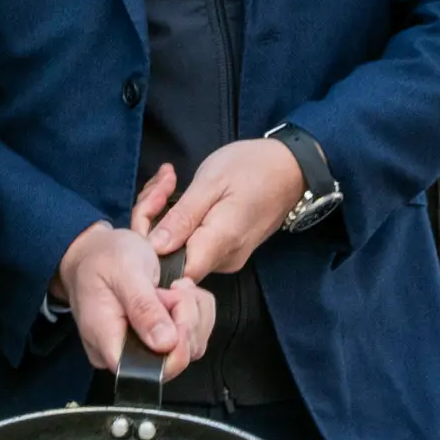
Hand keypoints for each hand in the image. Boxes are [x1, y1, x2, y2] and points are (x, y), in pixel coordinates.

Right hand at [54, 218, 215, 378]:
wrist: (99, 250)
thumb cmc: (104, 258)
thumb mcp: (125, 272)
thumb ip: (143, 308)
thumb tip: (165, 343)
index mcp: (108, 343)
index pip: (148, 371)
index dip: (174, 346)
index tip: (175, 306)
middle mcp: (126, 354)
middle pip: (175, 359)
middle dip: (186, 318)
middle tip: (170, 289)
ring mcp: (146, 349)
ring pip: (191, 347)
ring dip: (193, 312)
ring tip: (171, 288)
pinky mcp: (161, 341)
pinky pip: (195, 336)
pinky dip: (197, 311)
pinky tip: (179, 294)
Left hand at [142, 138, 307, 281]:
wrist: (290, 168)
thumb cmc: (253, 168)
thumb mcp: (211, 183)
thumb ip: (182, 218)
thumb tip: (153, 248)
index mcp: (219, 244)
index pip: (172, 271)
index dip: (149, 249)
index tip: (148, 210)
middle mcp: (223, 260)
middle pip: (170, 258)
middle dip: (152, 219)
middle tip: (162, 182)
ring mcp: (225, 257)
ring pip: (177, 248)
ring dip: (163, 214)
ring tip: (169, 179)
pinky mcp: (225, 250)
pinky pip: (191, 242)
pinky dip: (178, 218)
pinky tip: (177, 191)